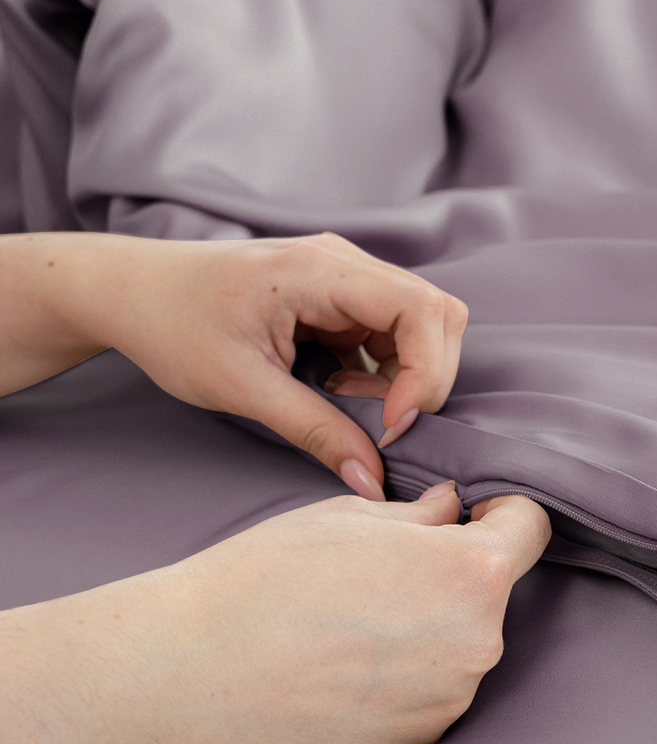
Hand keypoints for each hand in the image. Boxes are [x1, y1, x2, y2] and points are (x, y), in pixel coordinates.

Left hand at [0, 231, 468, 499]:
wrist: (131, 293)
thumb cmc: (173, 327)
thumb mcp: (241, 388)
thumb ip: (314, 432)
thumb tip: (373, 481)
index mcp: (319, 270)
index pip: (422, 310)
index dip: (427, 374)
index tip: (392, 425)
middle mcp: (343, 263)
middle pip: (437, 316)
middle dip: (424, 379)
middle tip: (378, 423)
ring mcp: (344, 276)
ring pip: (420, 328)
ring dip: (402, 379)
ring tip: (344, 403)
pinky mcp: (339, 297)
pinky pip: (391, 336)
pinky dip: (381, 374)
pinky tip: (335, 389)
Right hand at [0, 488, 551, 743]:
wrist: (195, 670)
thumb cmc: (268, 576)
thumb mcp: (351, 516)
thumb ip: (422, 513)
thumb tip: (453, 509)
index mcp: (472, 572)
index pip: (530, 527)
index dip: (503, 512)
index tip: (475, 514)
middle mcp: (480, 641)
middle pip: (493, 591)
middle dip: (457, 573)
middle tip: (388, 571)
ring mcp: (452, 697)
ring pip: (462, 643)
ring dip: (432, 627)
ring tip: (355, 622)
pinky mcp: (422, 739)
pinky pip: (434, 691)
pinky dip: (408, 676)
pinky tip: (349, 667)